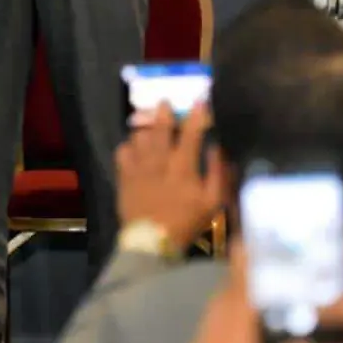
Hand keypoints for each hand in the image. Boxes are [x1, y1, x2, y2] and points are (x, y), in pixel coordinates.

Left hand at [115, 103, 223, 251]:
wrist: (152, 241)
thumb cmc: (186, 221)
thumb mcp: (212, 202)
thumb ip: (218, 173)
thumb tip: (219, 148)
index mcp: (183, 166)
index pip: (191, 133)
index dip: (197, 115)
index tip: (200, 102)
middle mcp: (159, 160)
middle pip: (161, 128)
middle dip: (164, 112)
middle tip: (164, 102)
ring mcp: (139, 166)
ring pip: (140, 136)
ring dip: (146, 128)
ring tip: (149, 124)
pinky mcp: (124, 175)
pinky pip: (123, 151)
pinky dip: (129, 145)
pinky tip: (134, 147)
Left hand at [185, 246, 305, 342]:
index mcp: (233, 334)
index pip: (239, 291)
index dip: (244, 266)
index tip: (247, 242)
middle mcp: (212, 334)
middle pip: (225, 300)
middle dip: (243, 287)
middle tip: (267, 279)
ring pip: (216, 316)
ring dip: (234, 307)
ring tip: (260, 307)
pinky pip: (212, 332)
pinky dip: (227, 325)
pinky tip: (244, 337)